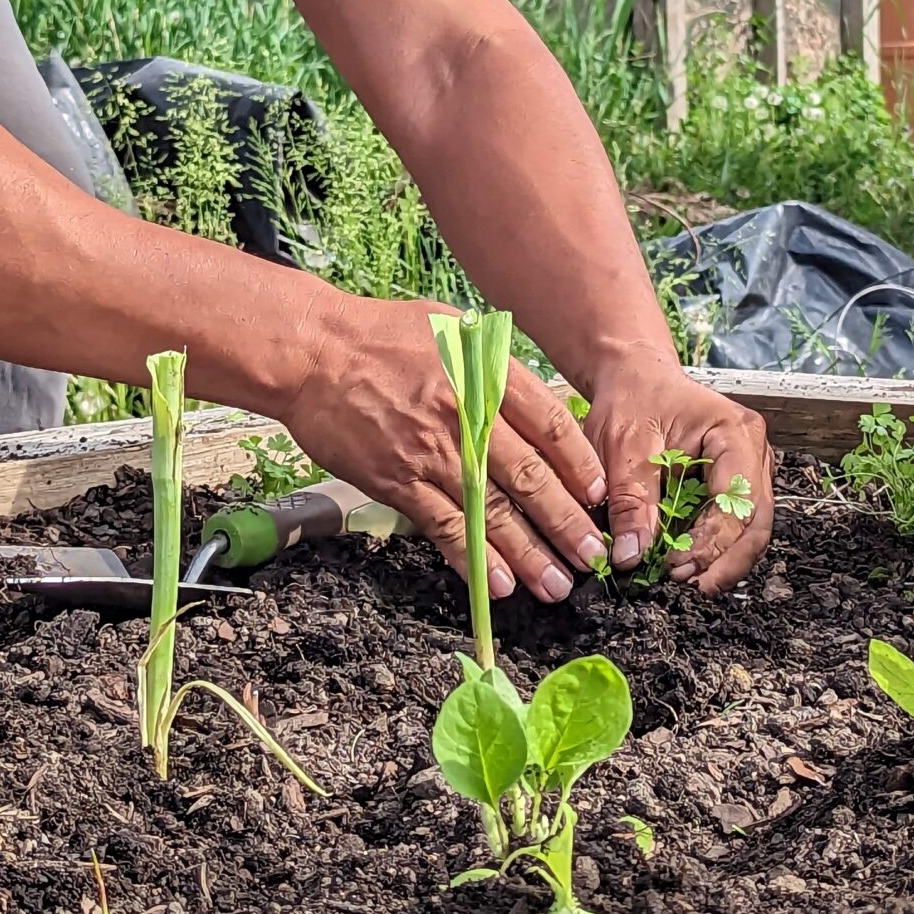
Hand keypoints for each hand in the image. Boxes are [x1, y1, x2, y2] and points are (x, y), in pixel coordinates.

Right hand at [277, 294, 611, 603]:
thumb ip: (496, 366)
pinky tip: (499, 585)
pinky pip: (443, 527)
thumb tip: (536, 403)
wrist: (313, 353)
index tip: (601, 495)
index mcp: (486, 374)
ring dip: (530, 553)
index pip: (550, 426)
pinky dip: (474, 559)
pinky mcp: (397, 481)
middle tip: (594, 556)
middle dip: (567, 522)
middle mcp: (466, 416)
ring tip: (558, 584)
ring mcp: (431, 453)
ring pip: (491, 512)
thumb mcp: (453, 328)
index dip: (580, 465)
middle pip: (529, 477)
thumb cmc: (383, 335)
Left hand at [584, 361, 773, 595]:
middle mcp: (754, 454)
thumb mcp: (622, 444)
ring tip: (682, 584)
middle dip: (724, 563)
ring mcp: (748, 472)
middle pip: (754, 524)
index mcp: (736, 433)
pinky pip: (732, 528)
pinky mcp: (732, 488)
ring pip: (749, 532)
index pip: (738, 500)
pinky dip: (712, 552)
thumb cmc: (632, 398)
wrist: (634, 378)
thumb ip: (631, 498)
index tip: (677, 569)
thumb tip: (632, 556)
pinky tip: (686, 569)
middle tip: (687, 589)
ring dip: (720, 563)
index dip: (712, 543)